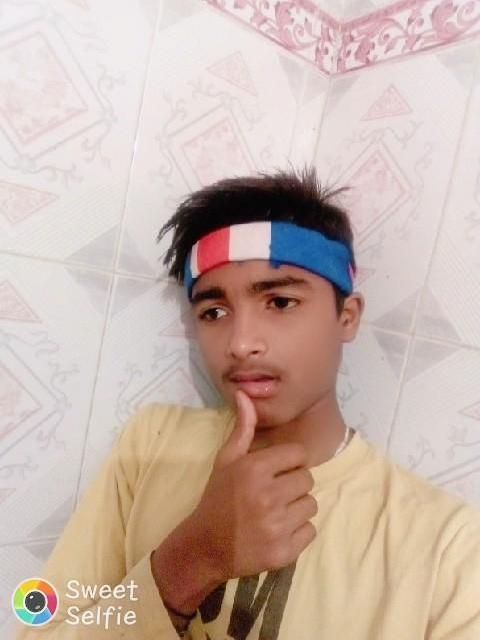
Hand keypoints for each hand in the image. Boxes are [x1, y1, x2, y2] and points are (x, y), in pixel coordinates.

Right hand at [187, 389, 317, 582]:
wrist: (205, 546)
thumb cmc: (217, 498)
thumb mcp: (226, 460)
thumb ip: (243, 428)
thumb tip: (245, 393)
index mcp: (255, 469)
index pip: (299, 454)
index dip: (289, 462)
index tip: (276, 471)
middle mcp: (268, 496)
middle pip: (307, 479)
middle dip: (293, 485)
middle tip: (274, 493)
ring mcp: (277, 526)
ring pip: (311, 505)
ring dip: (297, 508)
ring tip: (276, 512)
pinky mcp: (285, 551)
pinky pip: (310, 531)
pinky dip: (298, 532)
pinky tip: (278, 530)